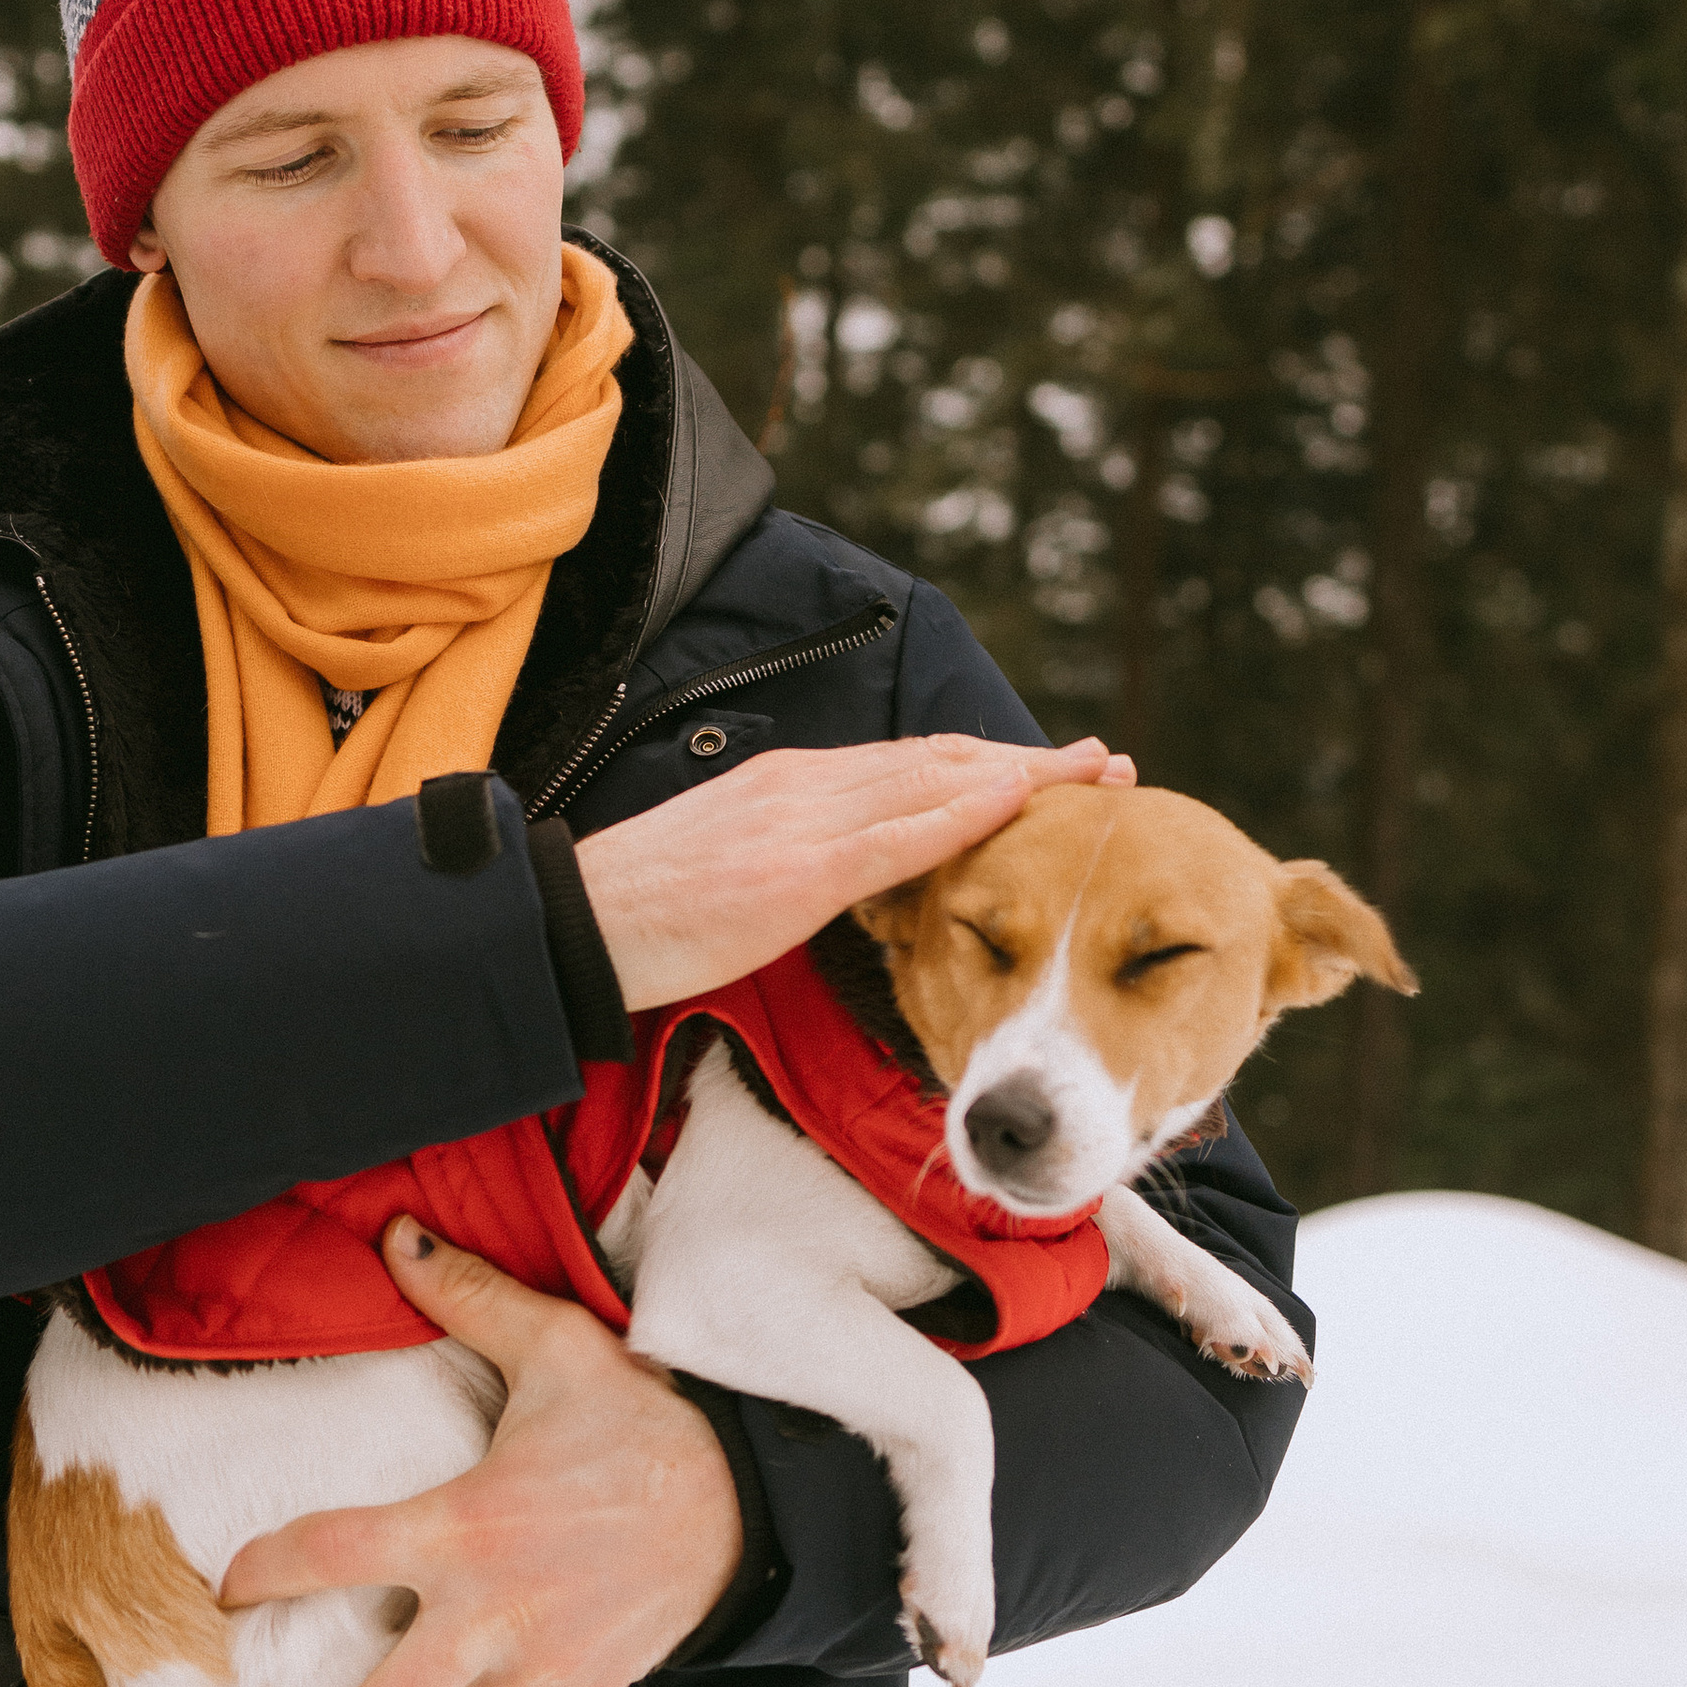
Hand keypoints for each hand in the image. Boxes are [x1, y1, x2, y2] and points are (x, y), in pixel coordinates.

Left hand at [219, 1217, 744, 1686]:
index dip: (264, 1573)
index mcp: (468, 1525)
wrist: (748, 1504)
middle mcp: (494, 1614)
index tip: (235, 1587)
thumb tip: (396, 1239)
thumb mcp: (559, 1347)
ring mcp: (542, 1668)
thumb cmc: (649, 1426)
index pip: (329, 1555)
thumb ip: (470, 1298)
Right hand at [574, 729, 1134, 1010]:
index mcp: (794, 786)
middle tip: (1108, 763)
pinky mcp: (794, 870)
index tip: (1052, 770)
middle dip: (1030, 762)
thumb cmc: (648, 914)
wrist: (579, 924)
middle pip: (942, 761)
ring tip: (1094, 778)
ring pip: (935, 783)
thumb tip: (856, 884)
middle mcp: (807, 787)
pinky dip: (963, 813)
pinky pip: (896, 836)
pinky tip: (1017, 804)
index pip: (913, 765)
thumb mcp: (737, 871)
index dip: (991, 764)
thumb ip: (802, 862)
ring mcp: (803, 822)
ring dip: (1023, 777)